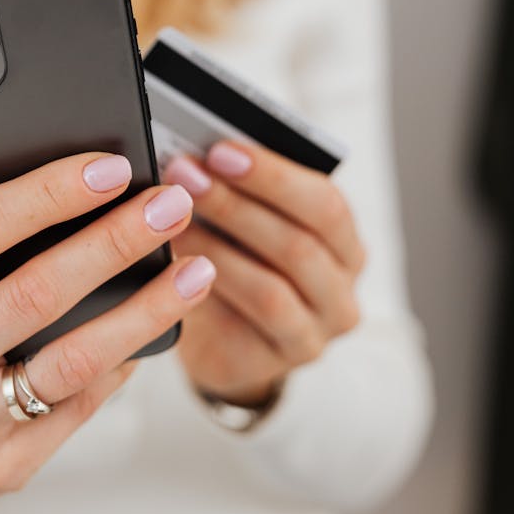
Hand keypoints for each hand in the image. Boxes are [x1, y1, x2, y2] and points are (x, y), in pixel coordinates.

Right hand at [0, 153, 214, 513]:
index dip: (46, 194)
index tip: (108, 170)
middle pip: (36, 293)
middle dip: (113, 242)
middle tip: (169, 206)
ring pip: (73, 360)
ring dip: (145, 310)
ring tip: (196, 270)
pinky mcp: (3, 466)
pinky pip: (80, 406)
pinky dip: (124, 361)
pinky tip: (158, 326)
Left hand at [164, 141, 365, 407]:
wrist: (223, 341)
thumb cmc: (235, 261)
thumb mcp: (242, 223)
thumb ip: (236, 189)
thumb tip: (196, 153)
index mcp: (343, 242)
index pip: (324, 203)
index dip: (272, 175)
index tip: (219, 150)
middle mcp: (342, 290)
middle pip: (299, 244)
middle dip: (235, 204)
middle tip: (184, 174)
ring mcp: (316, 334)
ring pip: (272, 288)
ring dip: (216, 247)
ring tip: (169, 218)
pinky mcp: (278, 363)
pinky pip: (245, 327)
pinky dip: (209, 289)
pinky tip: (174, 267)